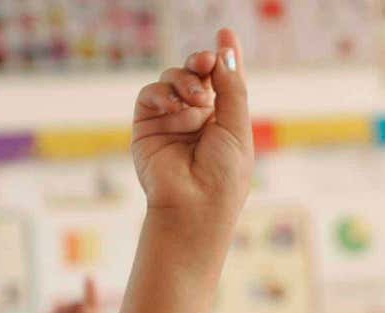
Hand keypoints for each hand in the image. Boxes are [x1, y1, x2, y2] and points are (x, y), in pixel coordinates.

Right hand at [132, 29, 253, 213]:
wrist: (195, 207)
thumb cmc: (224, 175)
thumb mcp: (237, 127)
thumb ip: (231, 87)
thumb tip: (225, 50)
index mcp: (224, 120)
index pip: (224, 81)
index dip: (224, 57)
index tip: (225, 32)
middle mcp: (197, 117)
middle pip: (196, 73)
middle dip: (202, 62)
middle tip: (206, 62)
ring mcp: (171, 120)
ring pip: (173, 78)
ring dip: (184, 80)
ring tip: (197, 98)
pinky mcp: (147, 126)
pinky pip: (150, 94)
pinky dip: (160, 92)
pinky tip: (174, 104)